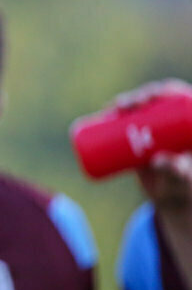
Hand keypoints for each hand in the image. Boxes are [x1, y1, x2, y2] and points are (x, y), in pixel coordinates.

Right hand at [118, 79, 191, 212]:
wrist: (171, 197)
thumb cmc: (182, 187)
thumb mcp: (181, 179)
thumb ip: (176, 171)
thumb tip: (159, 161)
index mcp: (190, 126)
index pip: (179, 100)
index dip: (163, 92)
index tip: (145, 100)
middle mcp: (175, 124)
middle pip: (157, 102)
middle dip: (139, 97)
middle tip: (124, 106)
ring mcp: (158, 131)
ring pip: (142, 110)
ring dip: (126, 102)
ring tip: (111, 109)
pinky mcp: (144, 139)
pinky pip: (130, 122)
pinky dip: (117, 114)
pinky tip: (106, 108)